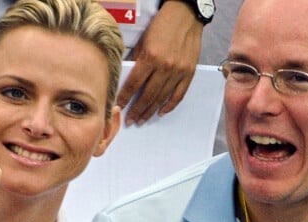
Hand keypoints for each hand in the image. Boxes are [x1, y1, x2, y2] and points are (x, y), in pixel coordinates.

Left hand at [117, 1, 203, 125]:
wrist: (186, 14)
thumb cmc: (162, 25)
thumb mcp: (142, 41)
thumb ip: (135, 62)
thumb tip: (127, 81)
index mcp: (150, 57)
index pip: (133, 84)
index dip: (125, 98)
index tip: (119, 107)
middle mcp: (165, 66)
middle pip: (147, 96)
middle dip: (137, 110)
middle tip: (131, 121)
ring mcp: (178, 71)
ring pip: (162, 98)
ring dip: (150, 111)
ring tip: (142, 119)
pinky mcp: (189, 73)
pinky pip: (178, 95)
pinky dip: (169, 106)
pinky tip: (161, 112)